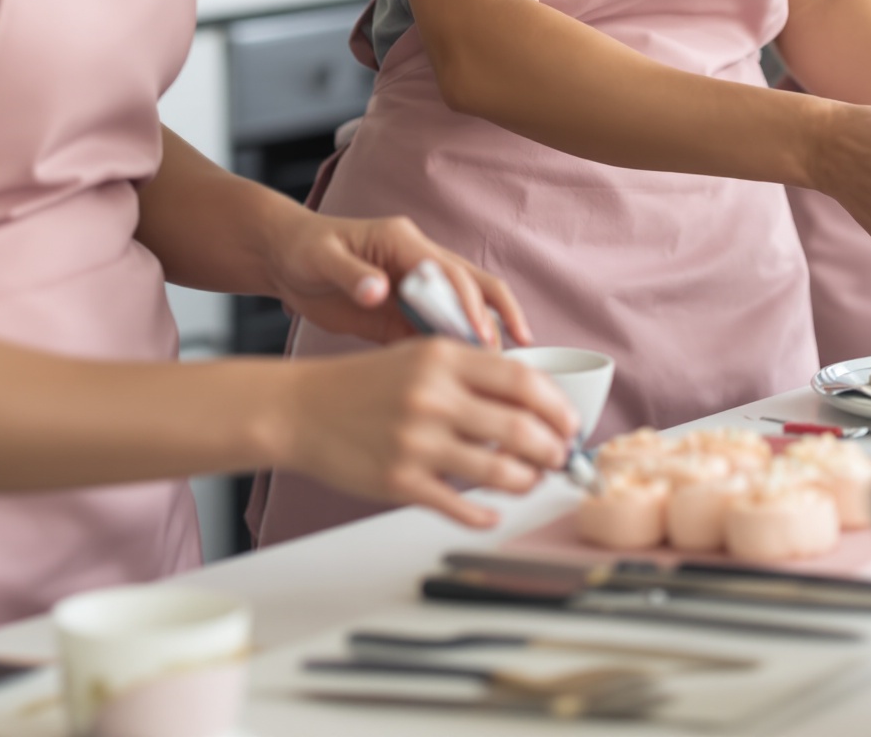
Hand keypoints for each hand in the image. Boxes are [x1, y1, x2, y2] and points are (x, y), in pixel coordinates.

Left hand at [271, 211, 531, 347]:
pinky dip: (456, 351)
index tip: (481, 335)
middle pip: (474, 285)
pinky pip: (438, 331)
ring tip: (498, 372)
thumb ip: (350, 274)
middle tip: (507, 355)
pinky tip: (467, 378)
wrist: (286, 259)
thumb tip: (377, 291)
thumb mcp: (321, 259)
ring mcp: (416, 287)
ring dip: (482, 335)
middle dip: (496, 316)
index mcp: (403, 242)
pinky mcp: (405, 312)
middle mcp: (419, 260)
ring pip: (464, 309)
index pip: (449, 271)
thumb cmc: (304, 251)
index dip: (469, 303)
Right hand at [284, 339, 576, 527]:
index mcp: (443, 359)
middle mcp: (433, 397)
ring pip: (499, 472)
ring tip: (532, 480)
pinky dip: (486, 514)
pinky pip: (460, 506)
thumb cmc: (362, 384)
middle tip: (560, 457)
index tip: (570, 422)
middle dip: (553, 449)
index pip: (523, 380)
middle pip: (521, 428)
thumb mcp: (419, 356)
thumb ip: (471, 372)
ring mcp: (416, 442)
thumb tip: (531, 400)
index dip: (557, 406)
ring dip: (528, 481)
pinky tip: (492, 512)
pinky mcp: (400, 482)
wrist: (300, 409)